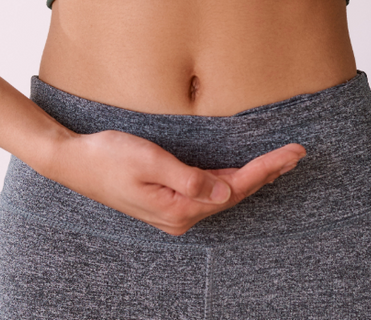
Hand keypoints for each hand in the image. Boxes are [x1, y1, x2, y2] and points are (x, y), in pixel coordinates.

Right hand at [48, 129, 305, 235]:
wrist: (73, 162)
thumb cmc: (107, 156)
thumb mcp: (149, 161)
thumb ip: (189, 179)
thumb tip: (225, 193)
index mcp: (179, 209)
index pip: (234, 188)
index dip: (265, 169)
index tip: (290, 153)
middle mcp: (181, 217)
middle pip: (235, 194)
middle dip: (268, 173)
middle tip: (297, 154)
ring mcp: (174, 211)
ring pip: (224, 194)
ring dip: (253, 177)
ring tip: (281, 161)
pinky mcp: (168, 200)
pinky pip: (209, 192)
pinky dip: (231, 180)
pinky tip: (245, 172)